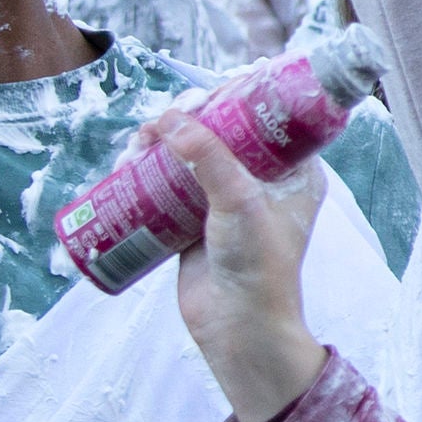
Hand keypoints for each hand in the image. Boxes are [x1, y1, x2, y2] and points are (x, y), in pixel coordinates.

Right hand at [151, 107, 329, 421]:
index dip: (235, 99)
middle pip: (221, 134)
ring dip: (160, 145)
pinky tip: (126, 165)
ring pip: (190, 158)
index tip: (202, 93)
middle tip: (157, 123)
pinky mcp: (196, 223)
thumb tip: (171, 117)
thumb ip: (208, 157)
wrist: (239, 328)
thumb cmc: (258, 266)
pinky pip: (169, 187)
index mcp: (295, 173)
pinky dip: (147, 173)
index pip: (267, 120)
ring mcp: (228, 203)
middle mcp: (264, 183)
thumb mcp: (238, 201)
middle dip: (185, 121)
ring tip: (136, 146)